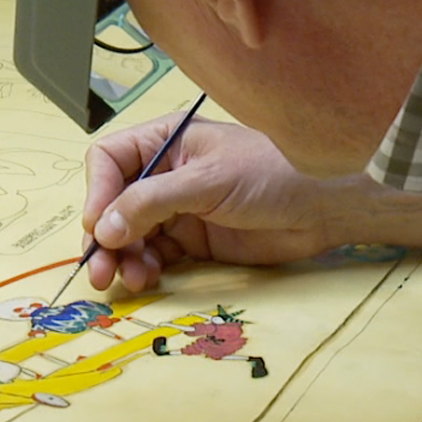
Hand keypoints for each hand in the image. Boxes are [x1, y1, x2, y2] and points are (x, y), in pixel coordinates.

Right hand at [82, 117, 421, 291]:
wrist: (325, 206)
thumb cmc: (271, 174)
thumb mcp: (207, 182)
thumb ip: (152, 202)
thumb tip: (103, 229)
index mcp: (165, 142)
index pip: (109, 161)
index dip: (97, 193)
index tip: (98, 226)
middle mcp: (164, 173)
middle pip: (113, 204)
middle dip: (104, 237)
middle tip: (99, 270)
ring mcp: (177, 208)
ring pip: (130, 234)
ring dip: (122, 257)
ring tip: (128, 279)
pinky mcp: (193, 240)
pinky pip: (154, 254)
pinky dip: (145, 267)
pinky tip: (148, 279)